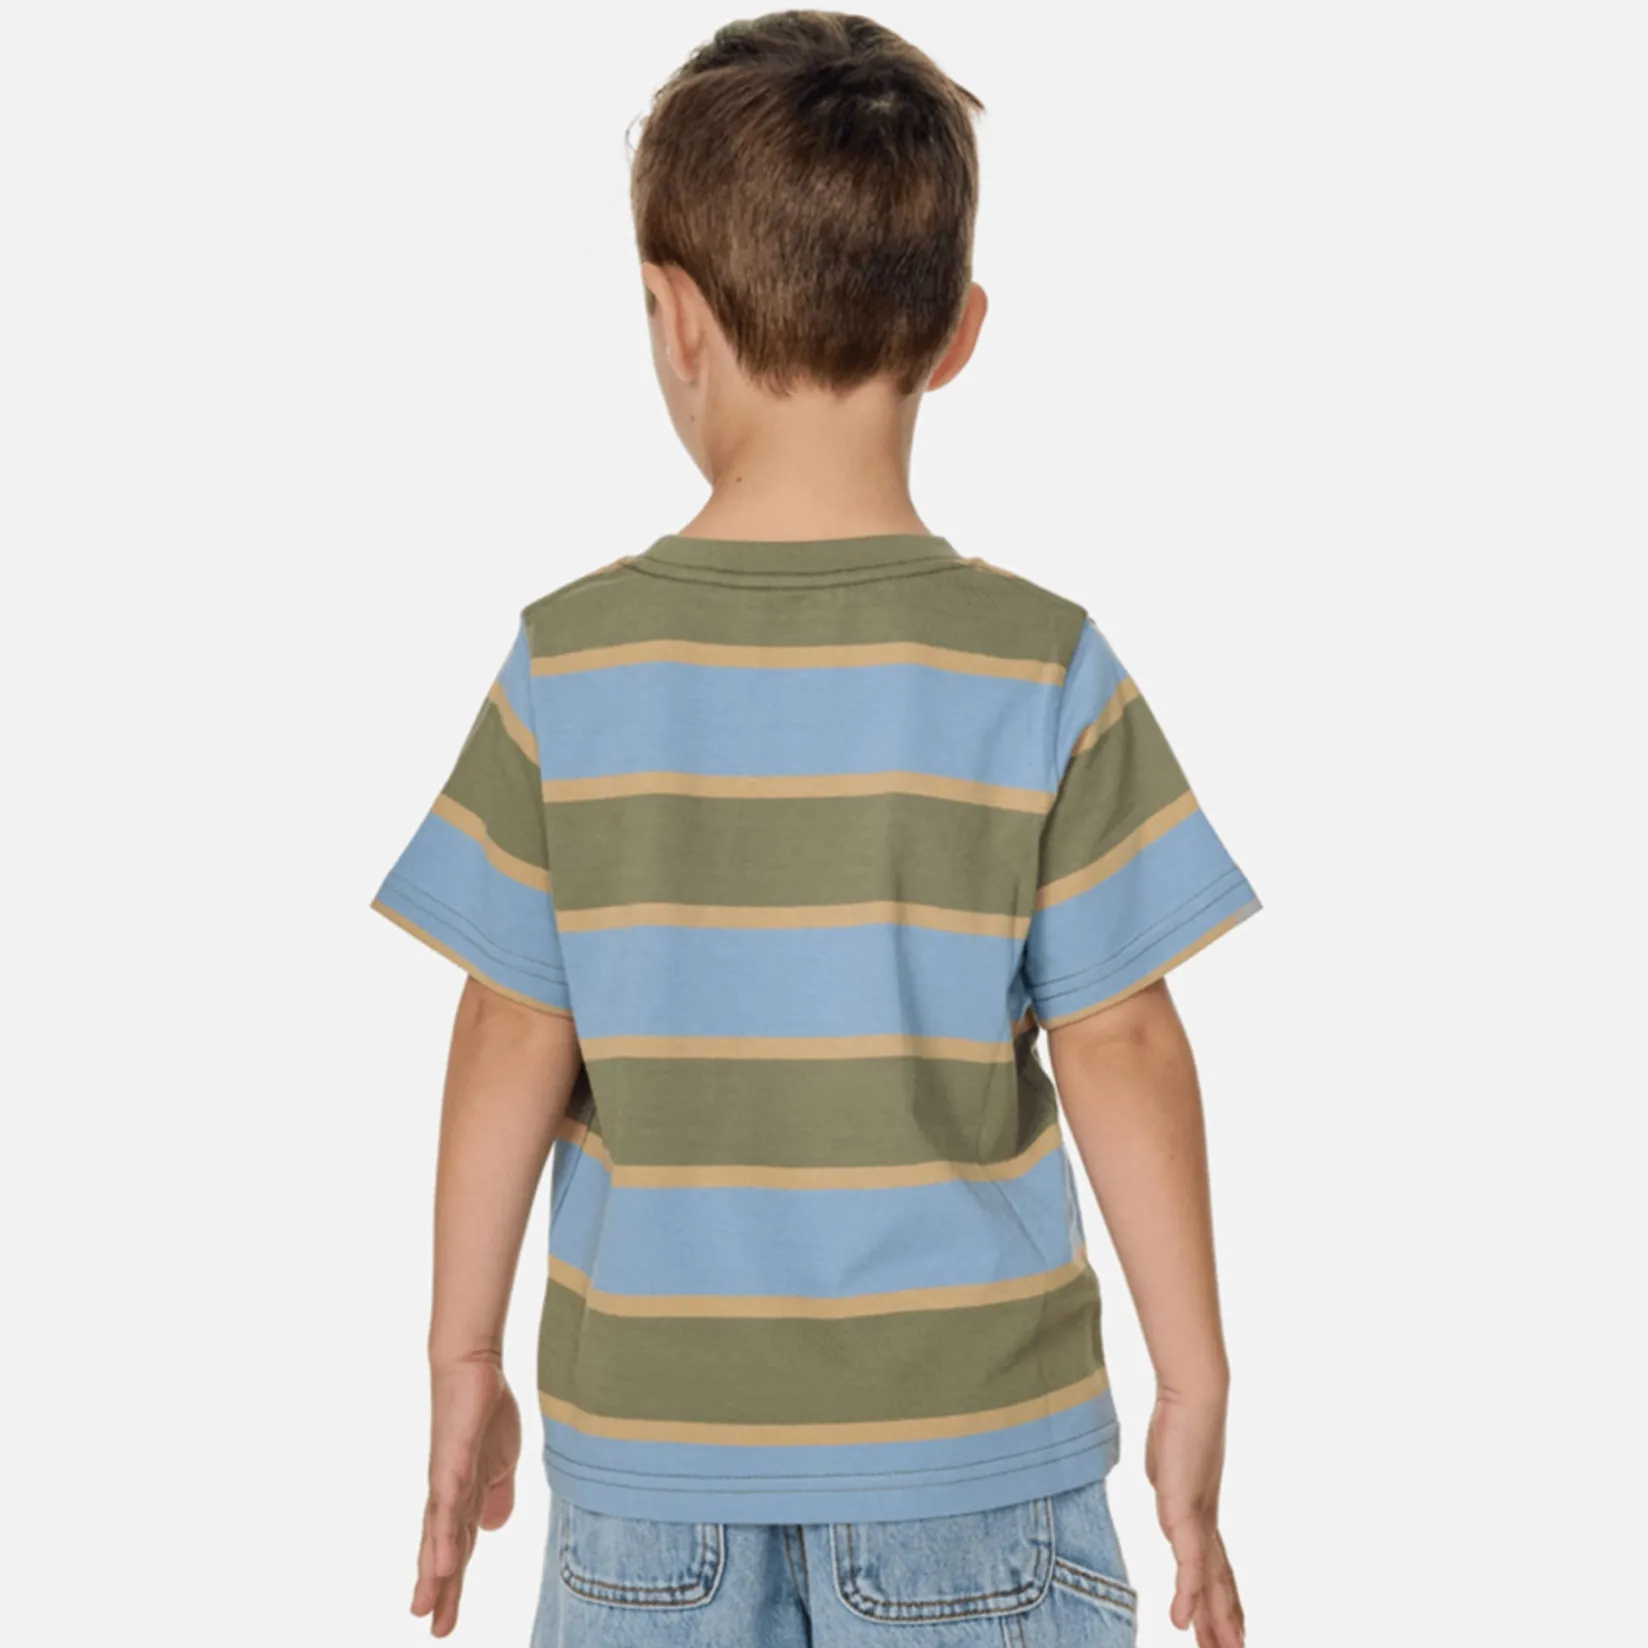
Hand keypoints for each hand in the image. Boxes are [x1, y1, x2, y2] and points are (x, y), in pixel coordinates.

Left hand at [412, 1353, 522, 1636]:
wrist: (472, 1369)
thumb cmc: (484, 1412)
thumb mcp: (500, 1463)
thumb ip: (495, 1496)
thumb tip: (490, 1529)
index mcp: (463, 1497)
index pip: (458, 1548)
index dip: (451, 1585)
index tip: (442, 1622)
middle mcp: (447, 1495)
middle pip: (443, 1550)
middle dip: (439, 1590)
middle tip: (436, 1629)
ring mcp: (447, 1479)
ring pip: (440, 1534)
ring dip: (436, 1571)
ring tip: (428, 1607)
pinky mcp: (451, 1461)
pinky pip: (448, 1504)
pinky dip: (444, 1535)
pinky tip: (444, 1560)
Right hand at [1145, 1389, 1244, 1646]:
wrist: (1194, 1397)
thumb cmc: (1179, 1423)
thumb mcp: (1170, 1469)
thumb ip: (1171, 1492)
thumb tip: (1168, 1500)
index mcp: (1202, 1516)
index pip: (1216, 1571)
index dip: (1223, 1604)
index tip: (1231, 1632)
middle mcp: (1206, 1525)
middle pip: (1219, 1585)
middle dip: (1224, 1622)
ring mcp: (1197, 1521)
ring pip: (1210, 1583)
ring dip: (1215, 1621)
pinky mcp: (1184, 1513)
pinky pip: (1187, 1564)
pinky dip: (1187, 1595)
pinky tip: (1181, 1621)